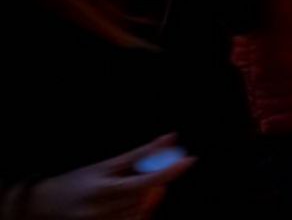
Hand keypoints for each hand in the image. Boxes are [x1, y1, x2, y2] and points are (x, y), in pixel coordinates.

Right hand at [27, 134, 194, 219]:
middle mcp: (100, 209)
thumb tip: (172, 138)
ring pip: (141, 213)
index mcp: (102, 187)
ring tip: (127, 192)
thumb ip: (141, 155)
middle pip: (146, 198)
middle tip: (151, 175)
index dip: (169, 171)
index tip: (190, 159)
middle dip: (154, 184)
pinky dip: (137, 213)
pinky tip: (129, 205)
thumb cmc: (78, 182)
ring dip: (145, 201)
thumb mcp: (106, 165)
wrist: (42, 207)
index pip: (144, 181)